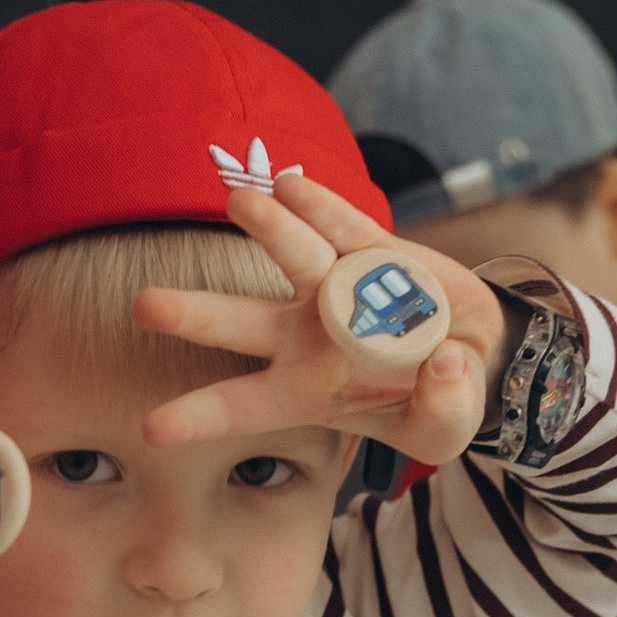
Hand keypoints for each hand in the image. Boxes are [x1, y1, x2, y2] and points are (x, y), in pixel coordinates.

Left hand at [136, 172, 508, 470]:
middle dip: (192, 315)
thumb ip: (443, 410)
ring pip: (293, 259)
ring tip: (239, 202)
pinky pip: (344, 228)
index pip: (241, 406)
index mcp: (303, 392)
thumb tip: (445, 364)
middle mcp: (303, 336)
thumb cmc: (435, 403)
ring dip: (269, 229)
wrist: (473, 350)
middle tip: (144, 306)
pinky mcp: (373, 252)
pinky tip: (290, 184)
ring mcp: (333, 288)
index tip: (150, 431)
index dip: (197, 417)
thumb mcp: (442, 431)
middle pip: (238, 323)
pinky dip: (321, 208)